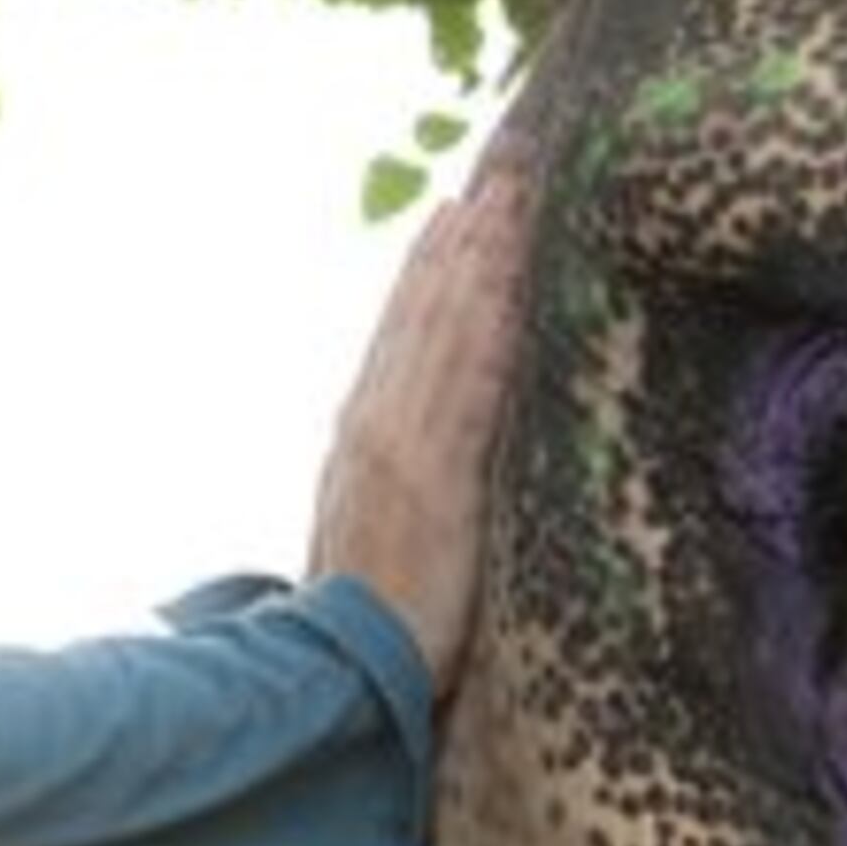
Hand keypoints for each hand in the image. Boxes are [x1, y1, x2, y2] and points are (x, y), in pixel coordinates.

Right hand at [310, 142, 532, 699]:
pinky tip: (513, 285)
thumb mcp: (370, 525)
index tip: (464, 211)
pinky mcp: (430, 476)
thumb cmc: (364, 617)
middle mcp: (374, 424)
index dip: (433, 267)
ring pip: (445, 333)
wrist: (330, 671)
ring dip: (483, 262)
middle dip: (467, 241)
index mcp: (362, 432)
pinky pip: (466, 386)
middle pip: (424, 313)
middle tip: (507, 173)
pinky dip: (487, 328)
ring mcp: (399, 445)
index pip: (403, 331)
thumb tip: (427, 443)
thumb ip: (393, 472)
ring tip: (516, 201)